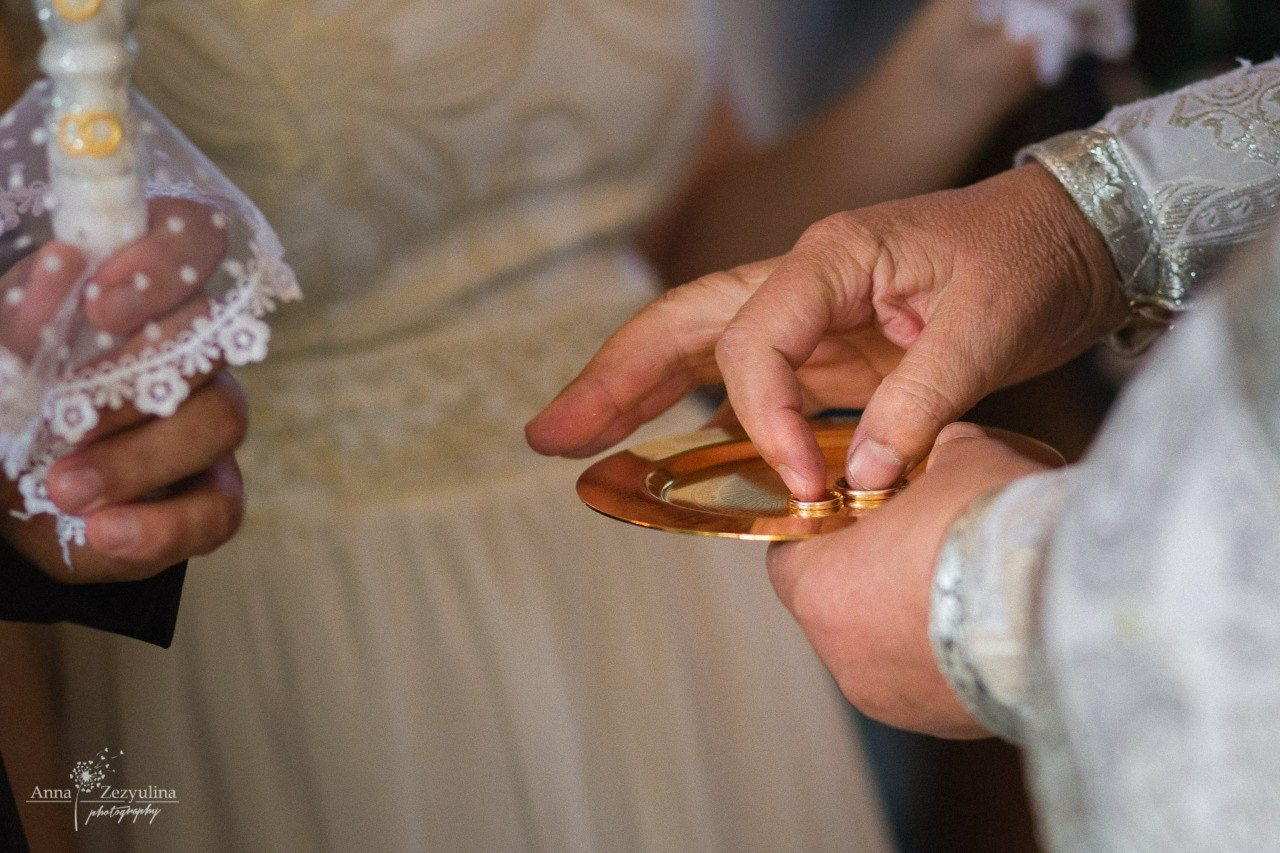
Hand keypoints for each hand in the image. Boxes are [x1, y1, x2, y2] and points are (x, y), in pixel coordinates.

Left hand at [0, 197, 244, 580]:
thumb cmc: (1, 403)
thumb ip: (19, 314)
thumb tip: (64, 263)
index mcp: (137, 289)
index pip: (193, 239)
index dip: (165, 260)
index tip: (97, 305)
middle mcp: (188, 347)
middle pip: (210, 338)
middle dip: (136, 380)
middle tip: (66, 416)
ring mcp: (207, 421)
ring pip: (220, 419)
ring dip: (140, 459)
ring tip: (63, 488)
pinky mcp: (210, 494)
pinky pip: (217, 508)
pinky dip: (162, 526)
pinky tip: (103, 532)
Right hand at [528, 164, 1122, 497]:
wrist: (1073, 235)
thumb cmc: (1033, 259)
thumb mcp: (989, 331)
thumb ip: (917, 405)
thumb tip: (856, 482)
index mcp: (831, 257)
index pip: (755, 343)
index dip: (763, 421)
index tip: (803, 485)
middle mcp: (803, 279)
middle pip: (682, 325)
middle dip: (613, 380)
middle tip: (550, 436)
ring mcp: (810, 312)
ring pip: (698, 346)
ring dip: (632, 391)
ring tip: (571, 439)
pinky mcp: (829, 346)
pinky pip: (744, 377)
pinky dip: (696, 411)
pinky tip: (658, 447)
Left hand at [767, 422, 1049, 737]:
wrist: (1069, 607)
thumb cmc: (993, 526)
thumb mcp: (960, 457)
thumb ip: (933, 451)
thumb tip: (944, 447)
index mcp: (821, 589)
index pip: (790, 553)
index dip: (825, 525)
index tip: (859, 509)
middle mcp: (843, 656)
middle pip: (840, 604)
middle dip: (875, 572)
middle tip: (922, 541)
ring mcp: (893, 700)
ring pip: (887, 648)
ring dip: (916, 618)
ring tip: (970, 584)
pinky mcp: (945, 726)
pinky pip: (933, 683)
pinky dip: (954, 655)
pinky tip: (995, 624)